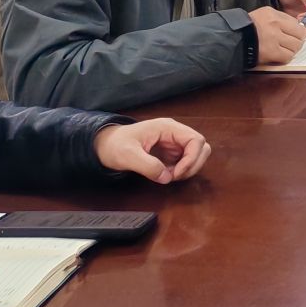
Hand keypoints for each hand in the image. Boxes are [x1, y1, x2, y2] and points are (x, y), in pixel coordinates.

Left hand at [94, 118, 210, 183]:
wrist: (104, 146)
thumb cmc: (115, 146)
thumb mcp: (128, 156)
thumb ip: (148, 166)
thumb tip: (167, 178)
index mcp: (168, 128)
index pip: (196, 140)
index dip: (192, 159)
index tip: (176, 174)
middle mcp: (174, 133)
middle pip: (201, 147)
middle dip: (193, 164)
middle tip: (175, 176)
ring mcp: (173, 143)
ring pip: (196, 155)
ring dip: (188, 168)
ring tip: (170, 176)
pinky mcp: (170, 152)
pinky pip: (185, 161)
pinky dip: (181, 171)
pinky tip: (166, 175)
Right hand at [249, 7, 305, 65]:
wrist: (233, 39)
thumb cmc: (248, 27)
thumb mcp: (265, 15)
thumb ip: (281, 18)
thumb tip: (297, 26)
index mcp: (274, 15)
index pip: (297, 23)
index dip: (298, 30)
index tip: (293, 34)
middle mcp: (275, 25)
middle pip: (300, 35)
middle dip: (297, 40)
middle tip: (291, 43)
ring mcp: (274, 39)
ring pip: (296, 46)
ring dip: (292, 49)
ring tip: (284, 49)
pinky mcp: (271, 52)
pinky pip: (287, 56)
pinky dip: (285, 57)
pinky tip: (279, 55)